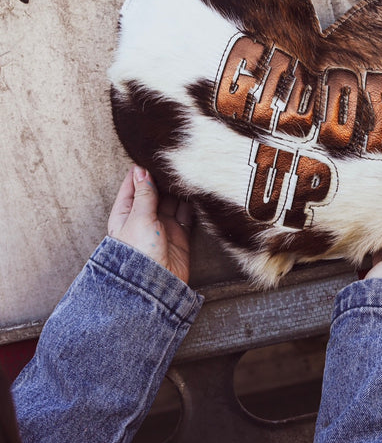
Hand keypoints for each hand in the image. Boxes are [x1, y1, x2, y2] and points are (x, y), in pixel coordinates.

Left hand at [108, 166, 192, 282]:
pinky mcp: (179, 235)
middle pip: (154, 192)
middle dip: (163, 178)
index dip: (141, 171)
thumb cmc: (138, 254)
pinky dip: (191, 204)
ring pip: (172, 201)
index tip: (152, 156)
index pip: (132, 186)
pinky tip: (195, 193)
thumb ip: (144, 194)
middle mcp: (143, 218)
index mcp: (125, 214)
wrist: (155, 285)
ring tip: (187, 174)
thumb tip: (142, 171)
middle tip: (174, 162)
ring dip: (178, 190)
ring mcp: (162, 227)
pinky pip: (186, 215)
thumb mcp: (139, 218)